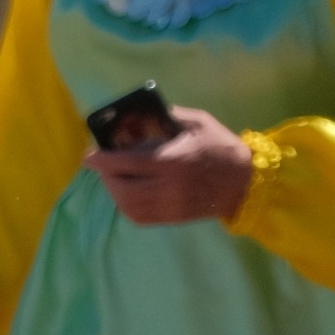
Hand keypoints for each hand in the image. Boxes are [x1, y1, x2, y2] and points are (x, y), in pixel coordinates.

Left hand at [86, 104, 253, 226]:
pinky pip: (140, 217)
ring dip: (114, 192)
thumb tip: (134, 116)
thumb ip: (165, 116)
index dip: (102, 161)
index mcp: (173, 161)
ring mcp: (171, 206)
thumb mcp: (195, 122)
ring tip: (113, 177)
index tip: (89, 156)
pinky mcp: (174, 218)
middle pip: (123, 189)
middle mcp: (169, 188)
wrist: (245, 182)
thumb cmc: (219, 145)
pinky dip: (126, 205)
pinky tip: (127, 192)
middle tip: (101, 165)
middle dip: (105, 177)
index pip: (127, 163)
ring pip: (128, 206)